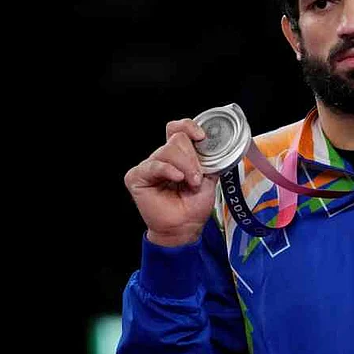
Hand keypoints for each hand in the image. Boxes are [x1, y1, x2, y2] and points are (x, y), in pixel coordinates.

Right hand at [124, 118, 218, 246]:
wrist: (185, 226)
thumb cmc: (194, 204)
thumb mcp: (210, 177)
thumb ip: (210, 158)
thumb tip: (215, 144)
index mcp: (179, 153)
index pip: (178, 128)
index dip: (189, 126)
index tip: (201, 137)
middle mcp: (163, 156)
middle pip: (177, 139)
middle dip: (192, 158)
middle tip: (198, 177)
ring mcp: (150, 165)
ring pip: (168, 150)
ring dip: (185, 167)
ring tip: (191, 183)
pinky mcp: (137, 177)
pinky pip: (154, 165)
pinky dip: (168, 170)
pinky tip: (177, 178)